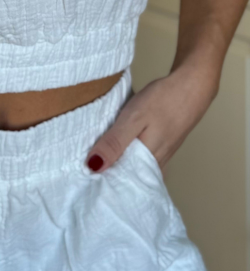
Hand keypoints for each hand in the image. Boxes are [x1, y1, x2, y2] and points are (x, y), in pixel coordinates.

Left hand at [85, 64, 218, 172]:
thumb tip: (93, 167)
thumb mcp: (133, 119)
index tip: (79, 184)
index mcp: (147, 163)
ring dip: (116, 168)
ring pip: (133, 169)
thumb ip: (114, 143)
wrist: (192, 86)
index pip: (120, 184)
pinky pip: (141, 161)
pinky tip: (116, 153)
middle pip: (127, 179)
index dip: (99, 184)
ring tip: (92, 166)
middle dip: (105, 178)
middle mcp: (155, 165)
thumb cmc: (164, 101)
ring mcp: (160, 157)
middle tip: (81, 177)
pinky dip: (127, 158)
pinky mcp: (162, 147)